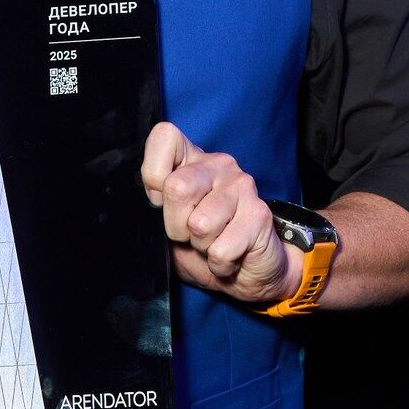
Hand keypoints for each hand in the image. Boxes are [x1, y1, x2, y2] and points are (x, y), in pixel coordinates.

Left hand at [140, 121, 302, 309]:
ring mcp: (242, 185)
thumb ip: (156, 206)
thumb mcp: (170, 224)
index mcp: (193, 159)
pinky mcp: (259, 213)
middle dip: (176, 225)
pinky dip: (219, 263)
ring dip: (201, 246)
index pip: (165, 136)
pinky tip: (229, 257)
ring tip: (214, 243)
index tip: (162, 201)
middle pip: (176, 188)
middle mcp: (219, 165)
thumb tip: (149, 202)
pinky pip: (221, 249)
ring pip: (200, 224)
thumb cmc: (205, 244)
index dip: (154, 175)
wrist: (249, 271)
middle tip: (191, 234)